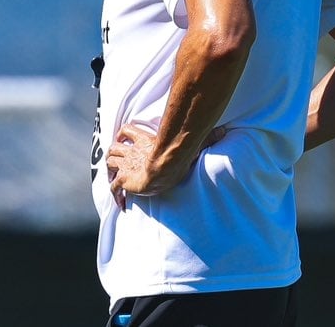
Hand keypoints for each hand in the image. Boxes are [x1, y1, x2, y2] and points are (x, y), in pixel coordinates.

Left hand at [105, 122, 228, 209]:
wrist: (166, 165)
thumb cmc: (179, 154)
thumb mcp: (192, 143)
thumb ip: (207, 137)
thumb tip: (225, 130)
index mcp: (145, 141)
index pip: (128, 130)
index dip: (124, 133)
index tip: (123, 138)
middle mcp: (133, 152)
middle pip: (114, 147)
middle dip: (114, 153)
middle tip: (117, 160)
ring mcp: (127, 166)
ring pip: (110, 163)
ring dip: (111, 168)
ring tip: (114, 177)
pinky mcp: (125, 180)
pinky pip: (114, 187)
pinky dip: (115, 194)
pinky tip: (120, 203)